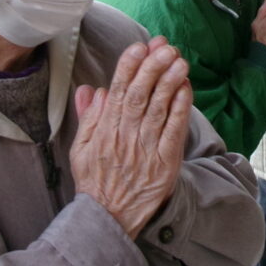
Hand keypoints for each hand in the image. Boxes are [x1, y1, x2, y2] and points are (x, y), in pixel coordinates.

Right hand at [71, 36, 191, 238]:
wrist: (109, 219)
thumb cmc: (95, 182)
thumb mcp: (80, 149)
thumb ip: (87, 118)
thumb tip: (92, 89)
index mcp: (104, 131)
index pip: (117, 92)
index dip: (128, 68)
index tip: (138, 47)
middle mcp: (124, 136)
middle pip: (139, 96)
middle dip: (152, 68)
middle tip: (164, 46)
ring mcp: (145, 149)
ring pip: (159, 109)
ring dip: (169, 82)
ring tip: (179, 60)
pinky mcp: (164, 162)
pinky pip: (174, 131)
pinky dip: (180, 109)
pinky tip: (185, 89)